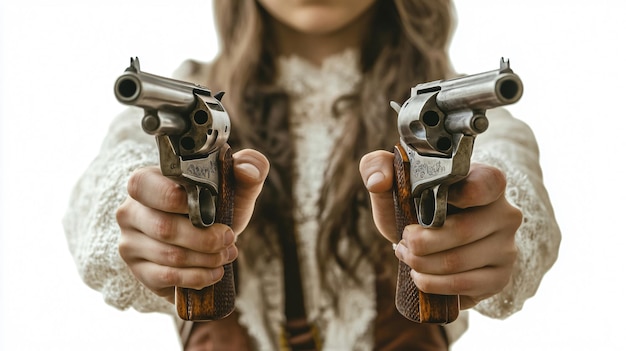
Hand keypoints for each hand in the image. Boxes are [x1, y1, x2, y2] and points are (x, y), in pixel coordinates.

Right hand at [116, 149, 269, 302]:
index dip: (183, 200)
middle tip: (228, 238)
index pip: (149, 187)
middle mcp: (130, 210)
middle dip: (205, 238)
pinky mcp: (138, 270)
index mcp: (146, 181)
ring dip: (205, 259)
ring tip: (225, 254)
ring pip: (168, 256)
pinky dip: (197, 277)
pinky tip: (214, 272)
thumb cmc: (215, 206)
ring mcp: (129, 242)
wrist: (206, 238)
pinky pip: (166, 277)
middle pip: (164, 228)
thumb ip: (249, 167)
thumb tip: (247, 169)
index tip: (214, 210)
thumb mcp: (235, 185)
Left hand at [359, 150, 520, 308]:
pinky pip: (462, 286)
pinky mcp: (498, 278)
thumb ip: (378, 166)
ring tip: (407, 256)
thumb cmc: (418, 205)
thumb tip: (378, 181)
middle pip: (462, 231)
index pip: (488, 183)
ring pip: (457, 262)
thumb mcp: (397, 183)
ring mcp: (506, 248)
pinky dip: (432, 283)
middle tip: (404, 240)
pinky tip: (420, 274)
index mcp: (487, 181)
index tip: (431, 204)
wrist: (434, 240)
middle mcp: (505, 213)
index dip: (461, 194)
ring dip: (421, 263)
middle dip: (421, 241)